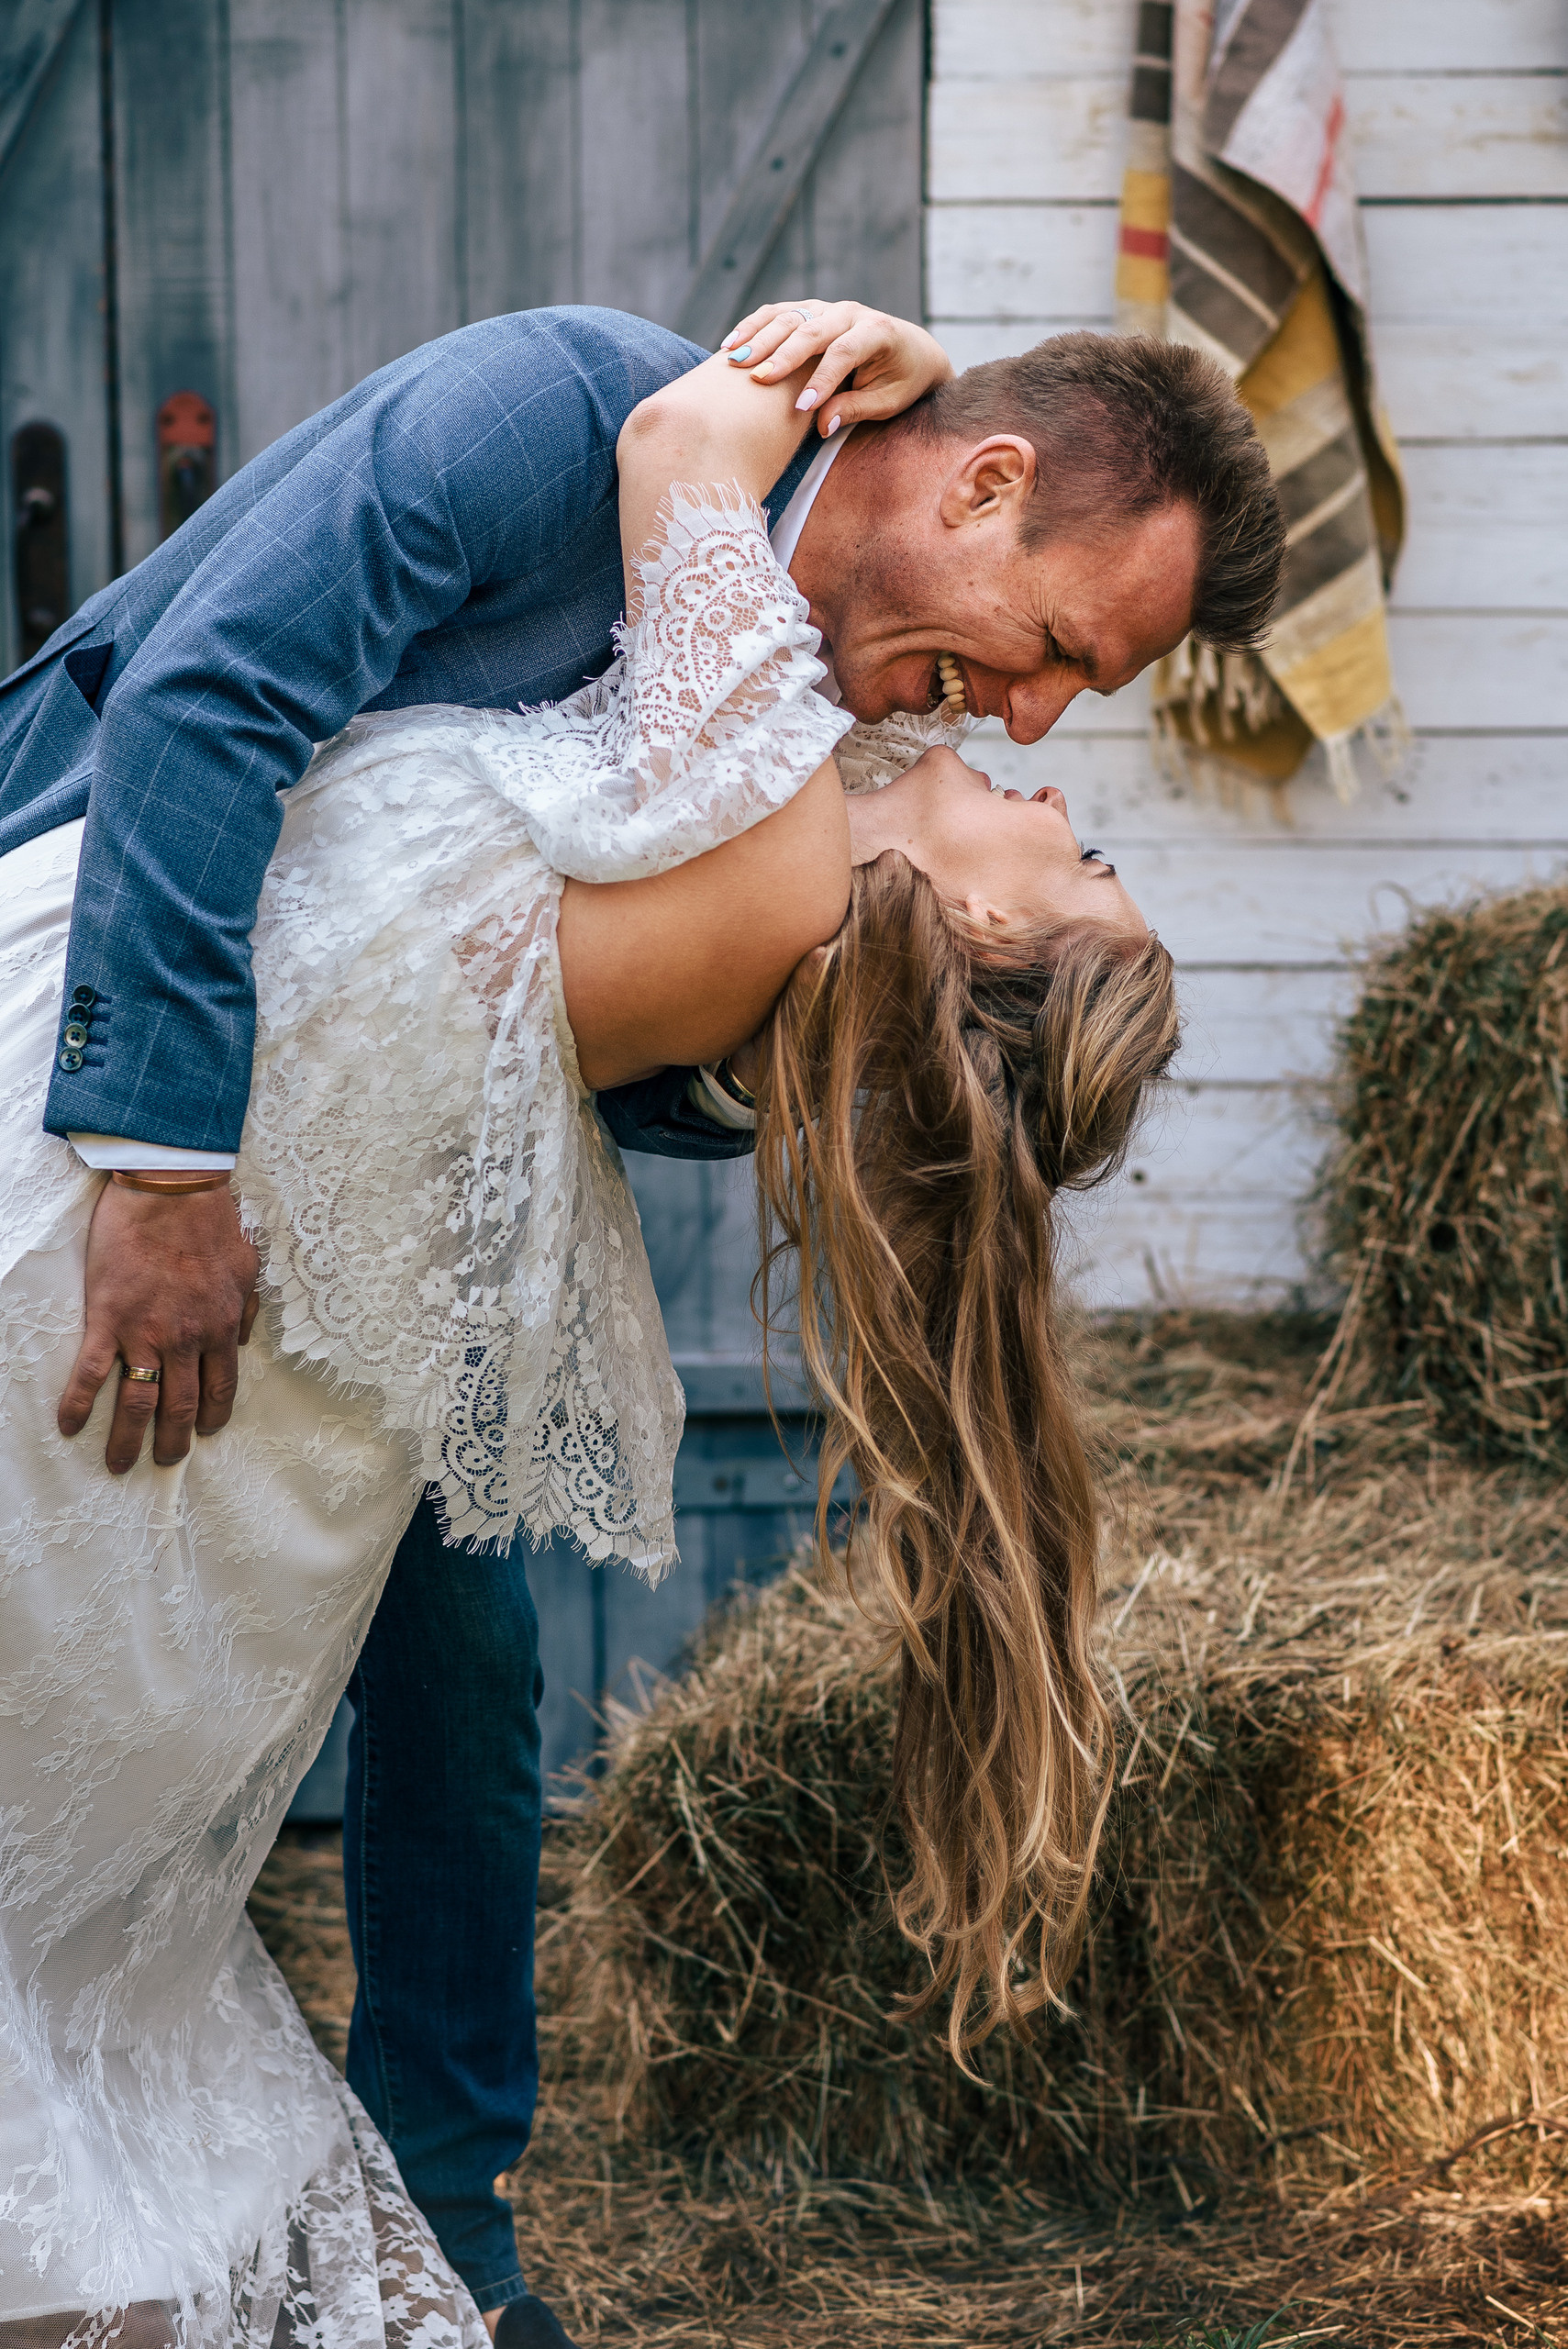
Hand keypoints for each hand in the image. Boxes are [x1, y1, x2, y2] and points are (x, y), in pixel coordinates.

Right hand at [58, 1180, 260, 1473]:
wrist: (172, 1189)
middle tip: (165, 1463)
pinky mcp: (109, 1319)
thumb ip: (246, 1310)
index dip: (212, 1416)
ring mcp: (147, 1333)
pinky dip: (80, 1403)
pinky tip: (70, 1426)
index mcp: (222, 1328)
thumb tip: (241, 1341)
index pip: (220, 1388)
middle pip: (180, 1407)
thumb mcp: (247, 1268)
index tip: (203, 1433)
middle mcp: (187, 1340)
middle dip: (173, 1442)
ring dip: (128, 1439)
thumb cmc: (211, 1221)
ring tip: (119, 1464)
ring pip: (139, 1402)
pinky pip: (92, 1373)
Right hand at [721, 299, 953, 435]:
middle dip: (783, 356)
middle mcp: (851, 313)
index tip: (801, 409)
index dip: (822, 379)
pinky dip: (754, 326)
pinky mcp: (812, 309)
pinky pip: (778, 313)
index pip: (843, 352)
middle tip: (757, 380)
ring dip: (759, 338)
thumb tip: (823, 425)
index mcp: (877, 332)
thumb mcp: (889, 402)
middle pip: (811, 330)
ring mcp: (828, 307)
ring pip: (790, 316)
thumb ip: (857, 409)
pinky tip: (731, 344)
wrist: (910, 349)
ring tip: (733, 360)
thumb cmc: (901, 381)